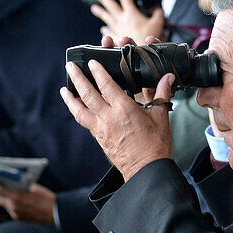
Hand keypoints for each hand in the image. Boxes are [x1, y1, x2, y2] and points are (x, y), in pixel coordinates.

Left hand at [0, 180, 55, 222]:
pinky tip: (20, 200)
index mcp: (15, 196)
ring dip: (4, 197)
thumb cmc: (45, 197)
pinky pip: (10, 209)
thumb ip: (18, 185)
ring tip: (9, 190)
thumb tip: (8, 182)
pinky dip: (12, 203)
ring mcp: (14, 213)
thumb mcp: (32, 186)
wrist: (56, 213)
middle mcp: (12, 206)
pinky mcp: (18, 218)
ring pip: (3, 203)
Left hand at [61, 59, 173, 180]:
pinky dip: (79, 112)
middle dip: (77, 78)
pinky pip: (85, 122)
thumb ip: (161, 94)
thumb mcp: (161, 116)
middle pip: (87, 94)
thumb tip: (168, 79)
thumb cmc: (155, 145)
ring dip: (70, 98)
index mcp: (124, 109)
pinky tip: (77, 108)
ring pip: (80, 110)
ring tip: (64, 89)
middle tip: (70, 66)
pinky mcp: (99, 138)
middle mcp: (109, 118)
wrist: (145, 170)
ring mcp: (101, 129)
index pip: (106, 85)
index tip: (91, 62)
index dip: (97, 71)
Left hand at [90, 0, 166, 43]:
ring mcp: (118, 30)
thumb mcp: (158, 23)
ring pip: (107, 19)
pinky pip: (109, 33)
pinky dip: (105, 31)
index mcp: (132, 14)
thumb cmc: (149, 38)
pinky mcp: (117, 39)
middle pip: (110, 6)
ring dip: (100, 13)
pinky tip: (103, 29)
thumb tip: (157, 7)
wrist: (141, 52)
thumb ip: (158, 13)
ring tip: (93, 8)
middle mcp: (122, 20)